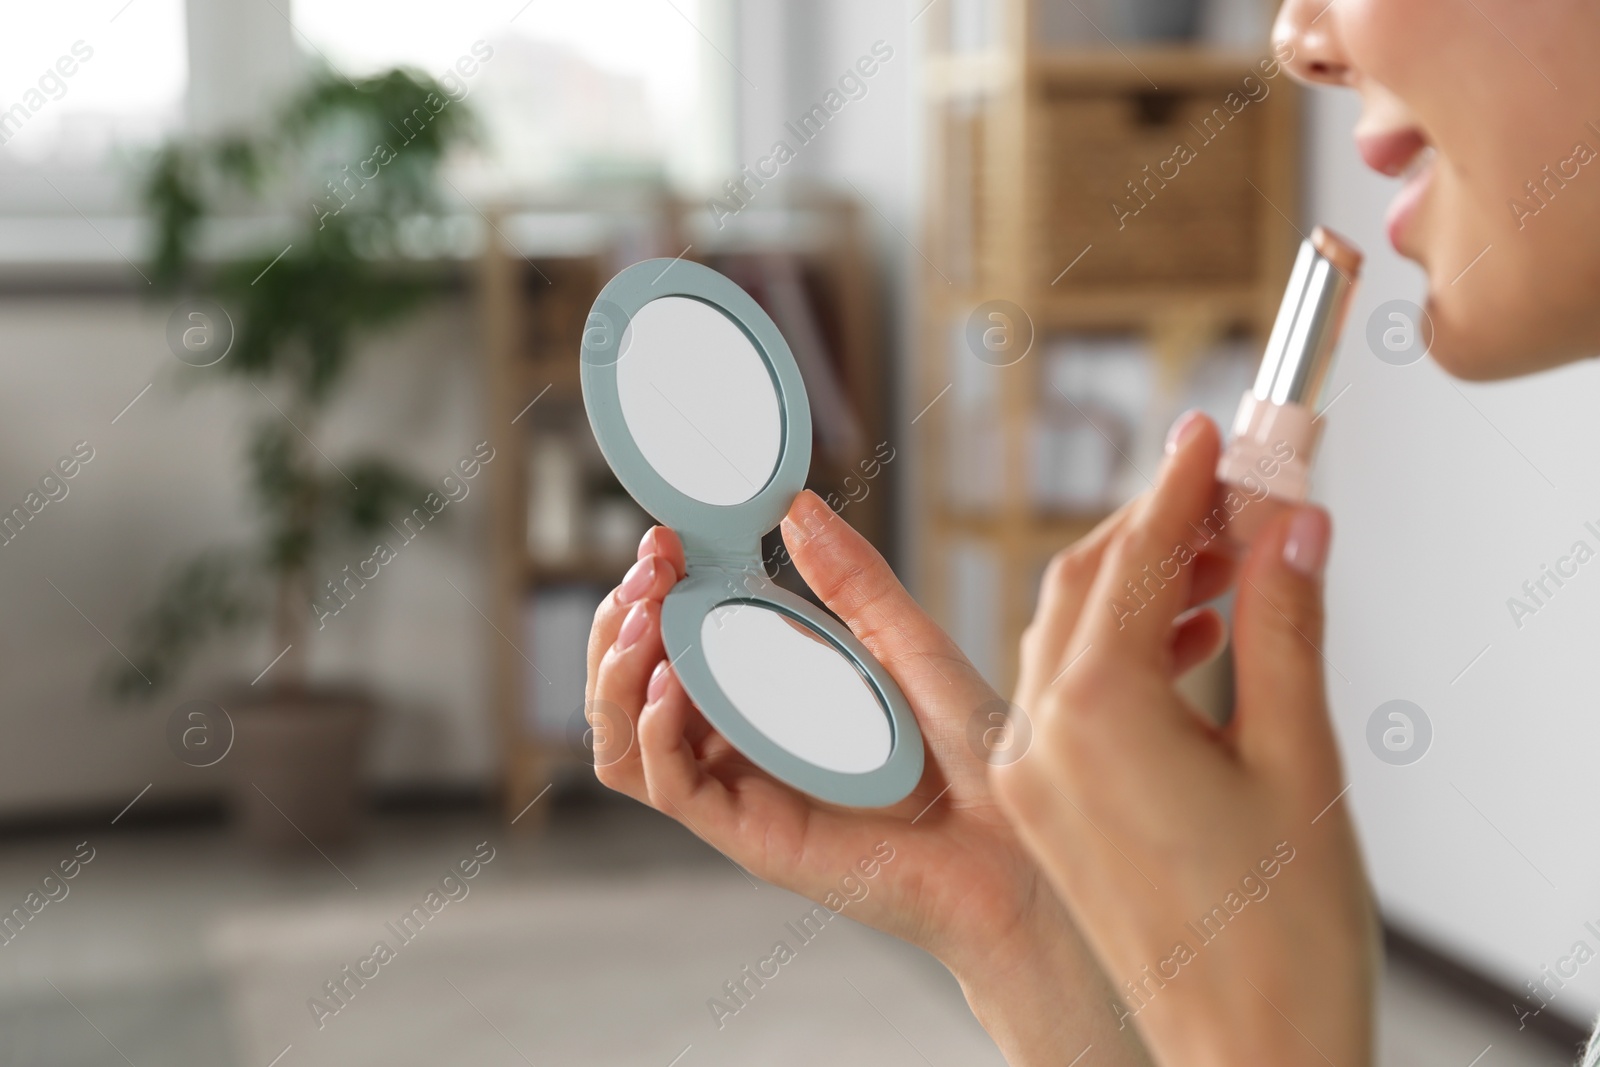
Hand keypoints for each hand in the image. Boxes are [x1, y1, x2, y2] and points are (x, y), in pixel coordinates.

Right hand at [587, 490, 1150, 1063]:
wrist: (1014, 846)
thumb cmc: (972, 754)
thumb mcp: (906, 642)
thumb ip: (851, 580)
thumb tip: (796, 506)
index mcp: (767, 692)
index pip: (673, 639)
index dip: (652, 588)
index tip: (663, 539)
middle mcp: (740, 740)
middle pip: (629, 686)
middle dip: (621, 618)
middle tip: (649, 570)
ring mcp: (739, 787)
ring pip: (624, 740)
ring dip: (613, 674)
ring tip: (643, 621)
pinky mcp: (750, 833)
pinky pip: (669, 788)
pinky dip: (649, 734)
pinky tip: (666, 687)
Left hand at [993, 412, 1378, 1066]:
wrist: (1249, 1055)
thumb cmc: (1280, 939)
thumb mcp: (1297, 760)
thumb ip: (1281, 626)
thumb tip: (1289, 528)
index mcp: (1097, 719)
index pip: (1138, 563)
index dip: (1182, 487)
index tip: (1212, 433)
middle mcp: (1041, 742)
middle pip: (1085, 588)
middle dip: (1155, 528)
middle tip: (1232, 490)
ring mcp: (1034, 782)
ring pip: (1067, 639)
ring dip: (1138, 587)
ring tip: (1226, 558)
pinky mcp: (1047, 812)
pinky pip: (1065, 697)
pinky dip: (1120, 651)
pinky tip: (1189, 641)